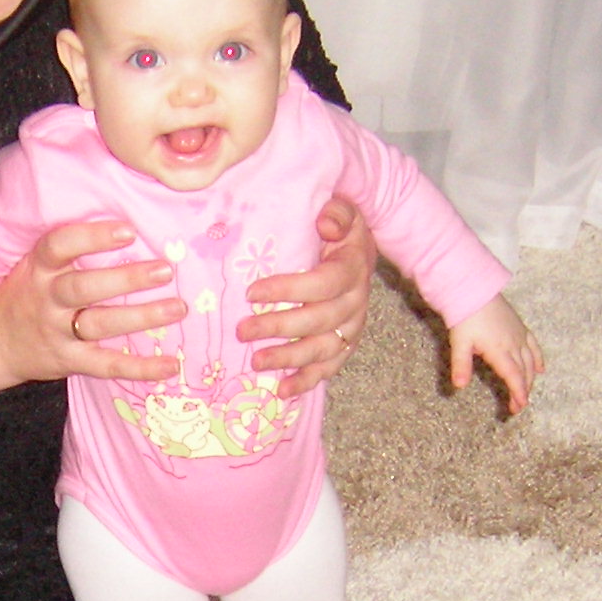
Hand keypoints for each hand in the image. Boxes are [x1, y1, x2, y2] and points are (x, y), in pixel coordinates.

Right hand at [0, 218, 184, 394]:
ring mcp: (58, 332)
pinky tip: (171, 365)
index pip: (59, 247)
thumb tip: (129, 225)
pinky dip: (140, 368)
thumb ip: (70, 250)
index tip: (128, 230)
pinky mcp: (70, 361)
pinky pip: (106, 366)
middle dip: (126, 279)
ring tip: (178, 308)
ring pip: (100, 324)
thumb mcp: (35, 265)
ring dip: (141, 317)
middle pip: (84, 288)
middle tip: (165, 269)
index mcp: (38, 269)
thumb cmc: (25, 293)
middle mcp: (47, 300)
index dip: (92, 238)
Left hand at [237, 195, 375, 398]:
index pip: (323, 284)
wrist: (360, 249)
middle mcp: (356, 302)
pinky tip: (282, 390)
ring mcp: (352, 327)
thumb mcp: (342, 210)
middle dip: (278, 327)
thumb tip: (327, 223)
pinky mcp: (346, 344)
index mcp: (352, 268)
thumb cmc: (338, 228)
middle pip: (319, 320)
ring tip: (256, 362)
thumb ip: (336, 212)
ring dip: (289, 358)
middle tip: (241, 330)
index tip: (251, 293)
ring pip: (323, 349)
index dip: (288, 290)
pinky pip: (330, 367)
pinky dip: (307, 381)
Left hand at [446, 296, 543, 414]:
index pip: (513, 376)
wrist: (474, 290)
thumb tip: (459, 386)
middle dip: (523, 390)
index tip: (519, 407)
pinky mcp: (520, 327)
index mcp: (499, 350)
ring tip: (526, 393)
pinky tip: (540, 369)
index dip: (518, 393)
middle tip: (518, 407)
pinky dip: (538, 359)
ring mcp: (519, 335)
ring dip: (530, 379)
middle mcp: (513, 344)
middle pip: (523, 372)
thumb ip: (461, 365)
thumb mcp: (459, 342)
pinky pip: (533, 346)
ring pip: (530, 362)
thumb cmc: (465, 316)